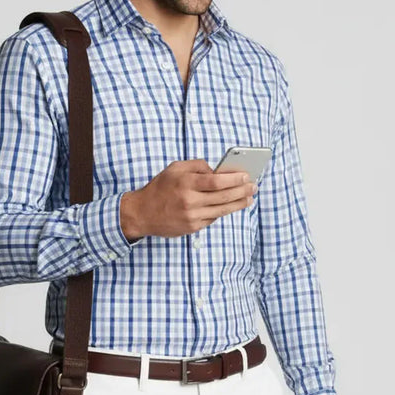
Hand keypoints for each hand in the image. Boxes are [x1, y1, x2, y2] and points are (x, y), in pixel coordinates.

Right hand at [120, 159, 256, 238]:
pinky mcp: (192, 228)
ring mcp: (191, 216)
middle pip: (223, 197)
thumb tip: (218, 170)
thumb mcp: (175, 168)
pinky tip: (231, 205)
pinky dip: (223, 211)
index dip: (234, 179)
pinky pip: (213, 218)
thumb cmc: (160, 188)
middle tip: (253, 187)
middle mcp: (189, 201)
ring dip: (238, 204)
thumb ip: (197, 166)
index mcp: (185, 182)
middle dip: (241, 191)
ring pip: (222, 210)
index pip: (216, 181)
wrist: (142, 213)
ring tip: (249, 198)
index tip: (246, 176)